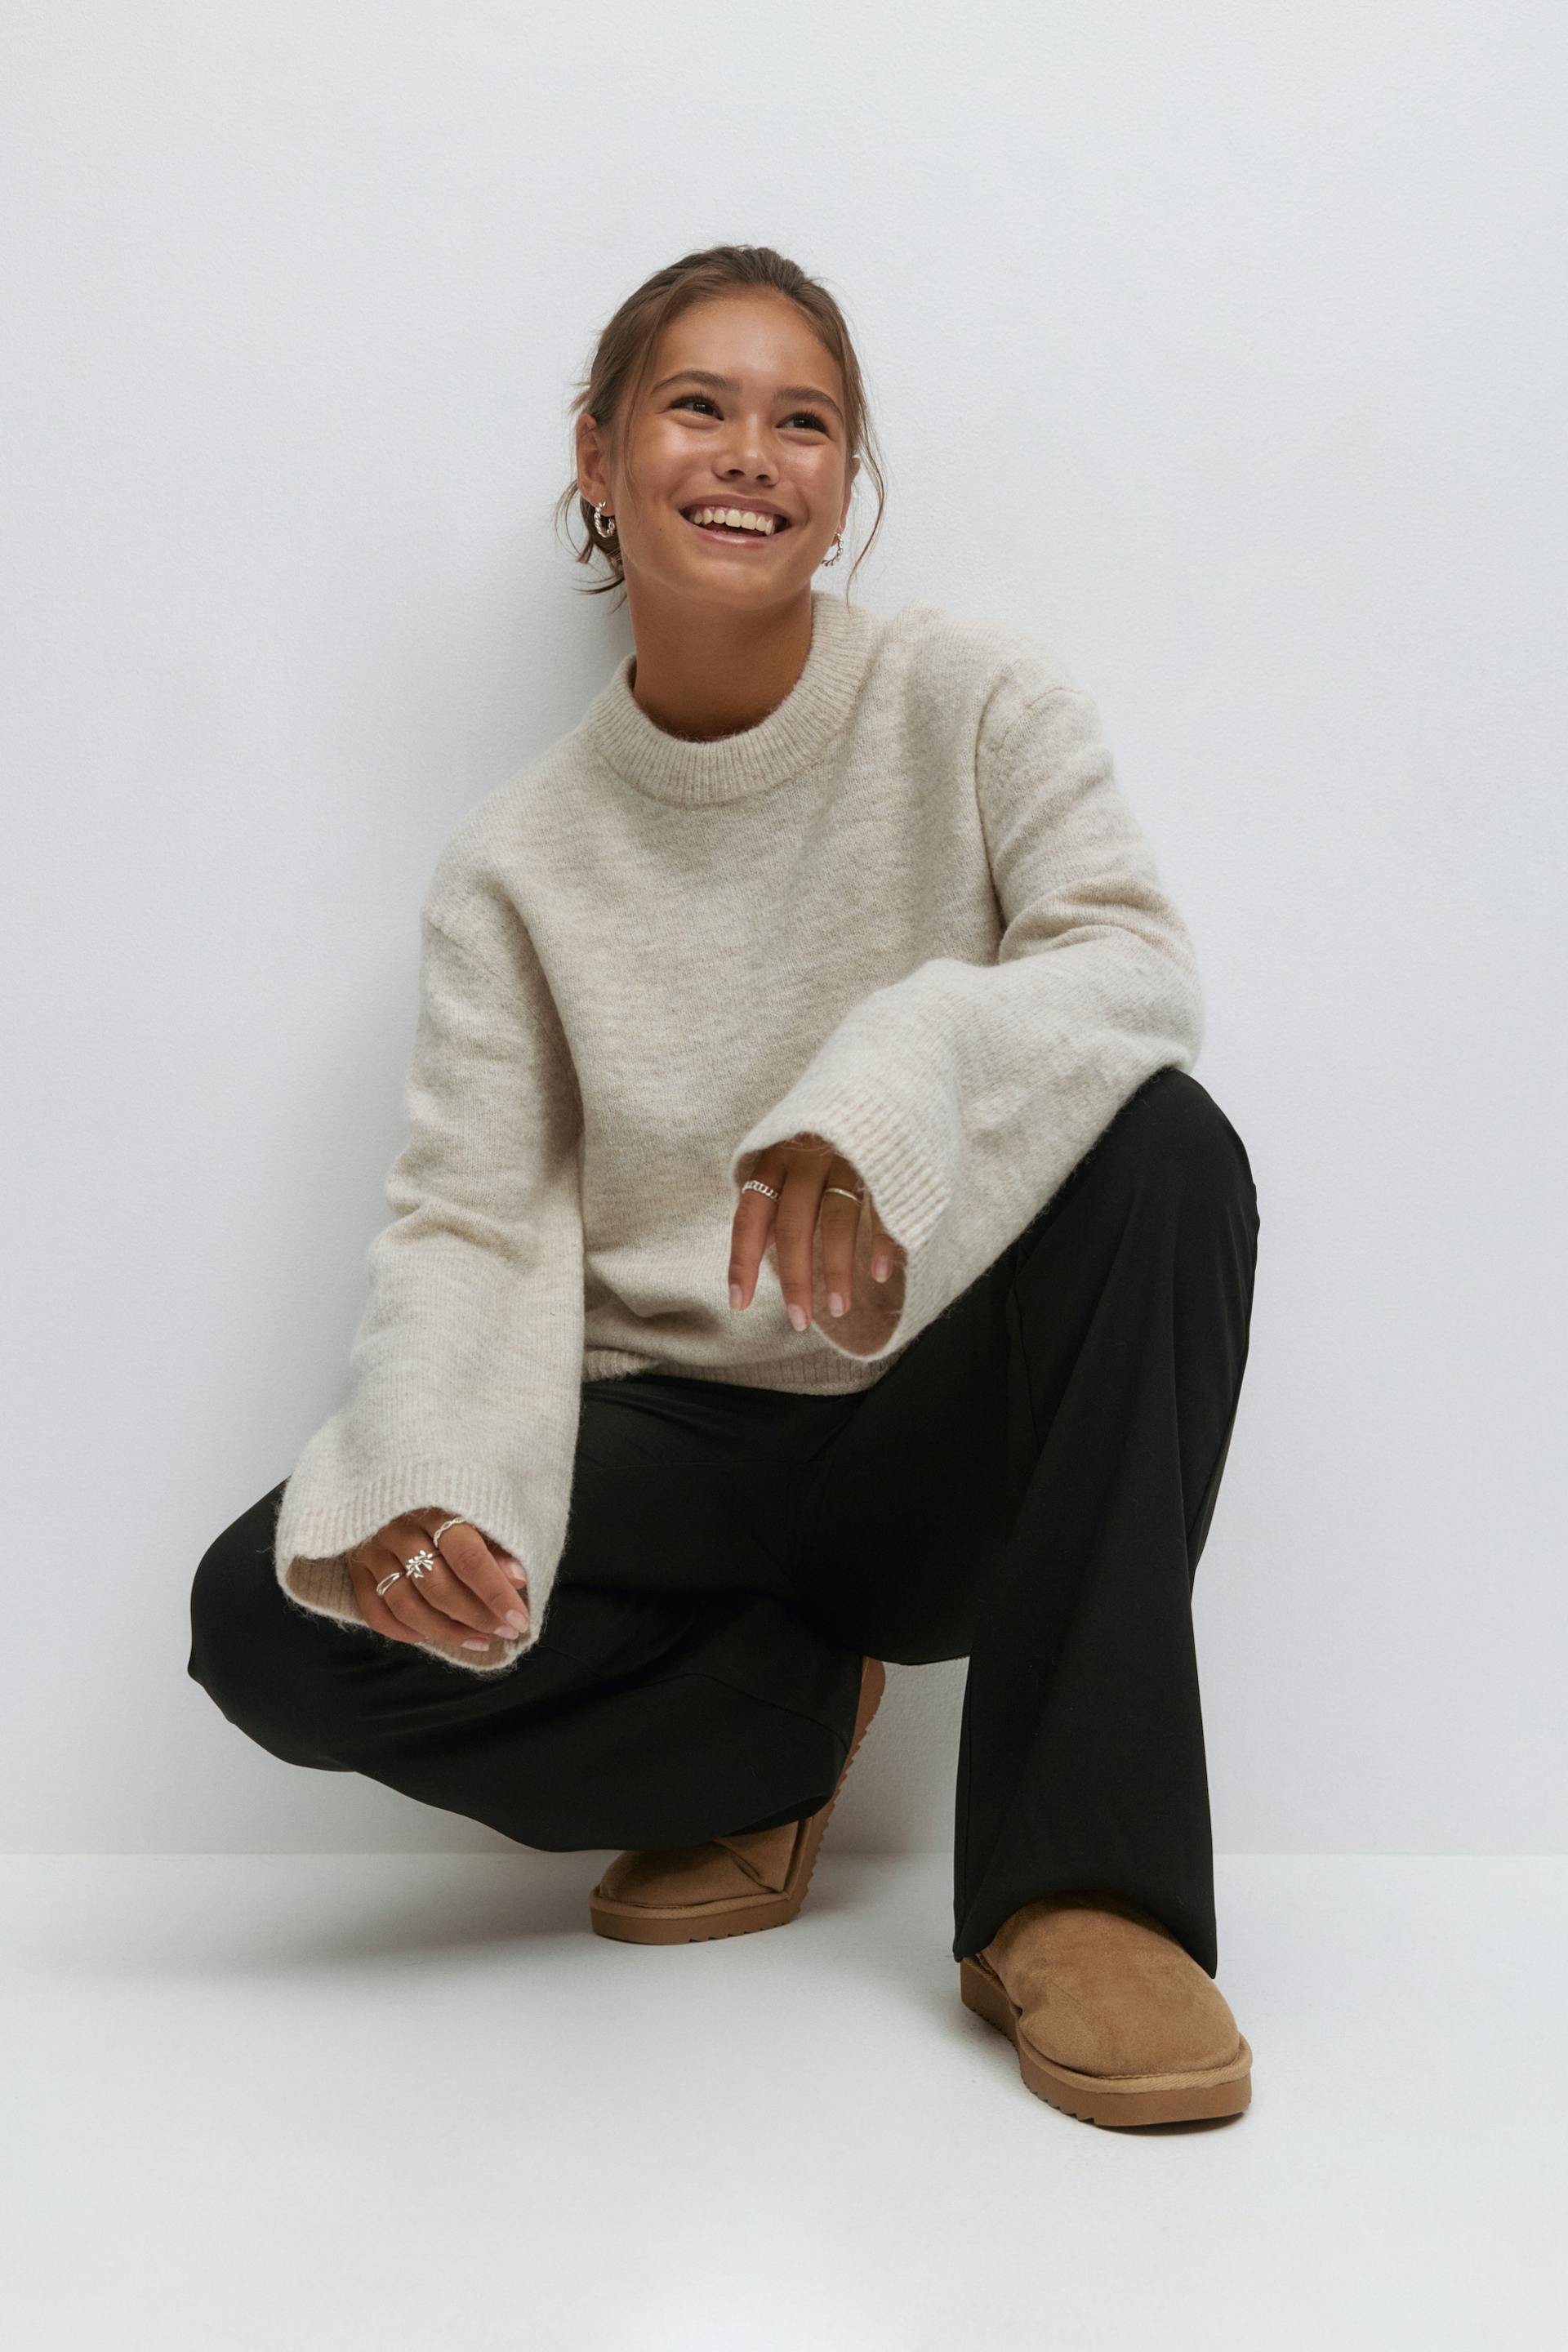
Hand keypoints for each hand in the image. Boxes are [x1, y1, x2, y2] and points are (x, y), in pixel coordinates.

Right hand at [344, 1509, 531, 1654]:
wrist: (381, 1478)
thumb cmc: (445, 1497)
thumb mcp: (473, 1507)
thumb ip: (494, 1544)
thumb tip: (518, 1580)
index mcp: (435, 1507)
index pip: (467, 1558)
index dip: (495, 1593)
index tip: (519, 1619)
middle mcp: (398, 1529)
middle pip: (437, 1586)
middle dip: (476, 1616)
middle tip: (505, 1631)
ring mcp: (372, 1550)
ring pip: (407, 1605)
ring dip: (446, 1631)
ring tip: (480, 1640)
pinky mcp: (355, 1568)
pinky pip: (377, 1613)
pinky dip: (405, 1632)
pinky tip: (433, 1636)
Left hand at [729, 1130, 902, 1330]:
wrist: (879, 1061)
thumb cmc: (823, 1121)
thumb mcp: (787, 1145)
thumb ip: (773, 1189)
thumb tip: (762, 1247)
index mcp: (774, 1156)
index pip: (750, 1214)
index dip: (742, 1260)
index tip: (739, 1303)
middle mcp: (805, 1156)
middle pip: (792, 1225)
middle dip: (794, 1278)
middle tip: (797, 1320)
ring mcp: (847, 1154)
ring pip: (836, 1220)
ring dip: (837, 1271)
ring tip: (838, 1309)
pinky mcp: (886, 1155)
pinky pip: (881, 1206)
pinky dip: (881, 1242)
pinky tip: (880, 1273)